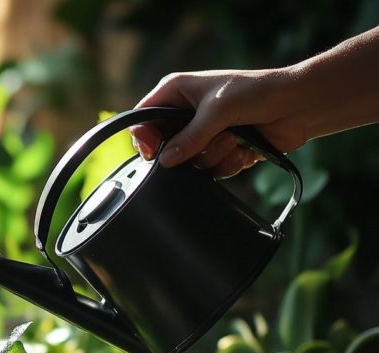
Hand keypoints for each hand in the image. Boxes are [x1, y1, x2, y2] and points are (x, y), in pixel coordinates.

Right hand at [130, 69, 306, 177]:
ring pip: (189, 162)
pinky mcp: (220, 150)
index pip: (143, 118)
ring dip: (214, 156)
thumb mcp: (217, 111)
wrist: (299, 106)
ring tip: (234, 140)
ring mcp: (203, 133)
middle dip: (188, 151)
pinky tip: (244, 151)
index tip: (156, 152)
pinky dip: (227, 164)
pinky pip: (210, 170)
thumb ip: (189, 137)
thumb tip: (165, 161)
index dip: (145, 138)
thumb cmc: (258, 92)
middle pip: (165, 146)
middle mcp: (186, 113)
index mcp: (176, 91)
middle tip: (207, 141)